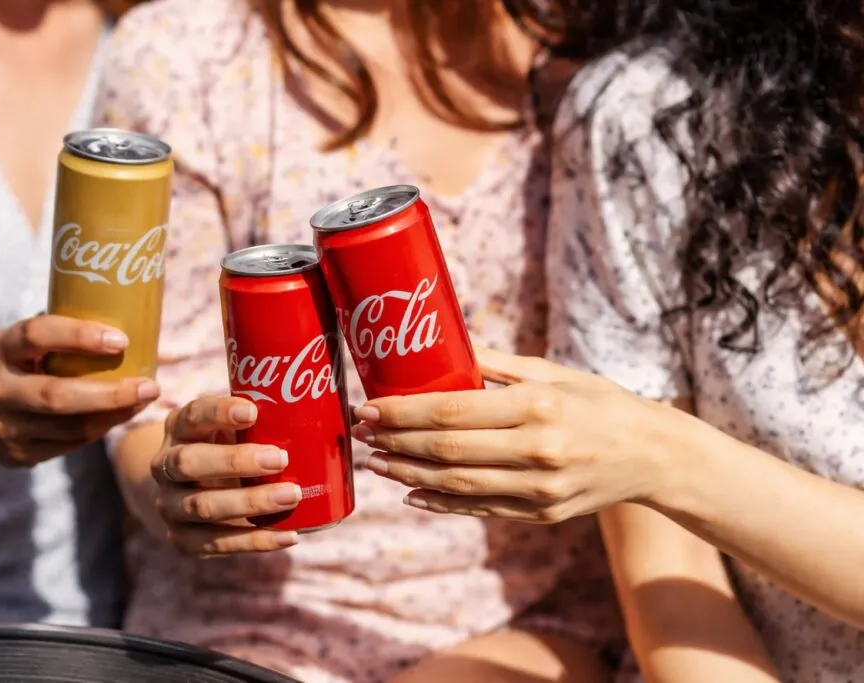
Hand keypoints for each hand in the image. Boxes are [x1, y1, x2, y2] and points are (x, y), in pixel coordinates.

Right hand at [0, 314, 160, 466]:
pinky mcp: (16, 454)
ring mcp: (2, 426)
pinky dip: (100, 430)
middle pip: (55, 395)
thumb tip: (132, 317)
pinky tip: (121, 416)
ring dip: (114, 415)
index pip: (36, 335)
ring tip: (143, 400)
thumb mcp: (26, 344)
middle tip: (150, 386)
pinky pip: (69, 445)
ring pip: (68, 426)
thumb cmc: (19, 366)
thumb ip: (62, 334)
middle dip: (110, 393)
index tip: (122, 340)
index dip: (80, 336)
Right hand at [152, 395, 302, 555]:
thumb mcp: (229, 428)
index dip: (219, 412)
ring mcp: (169, 505)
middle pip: (189, 463)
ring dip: (250, 503)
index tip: (253, 411)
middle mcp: (165, 466)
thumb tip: (324, 412)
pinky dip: (256, 541)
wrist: (183, 490)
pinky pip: (216, 544)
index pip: (193, 416)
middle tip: (280, 458)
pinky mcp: (182, 539)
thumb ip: (258, 420)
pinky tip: (289, 535)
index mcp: (179, 428)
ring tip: (292, 496)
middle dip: (236, 462)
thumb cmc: (223, 448)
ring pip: (203, 506)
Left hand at [351, 348, 690, 522]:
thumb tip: (446, 340)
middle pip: (446, 451)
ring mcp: (540, 489)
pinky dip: (441, 504)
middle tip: (361, 433)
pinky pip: (480, 510)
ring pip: (457, 486)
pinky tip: (412, 492)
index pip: (452, 412)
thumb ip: (497, 364)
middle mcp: (538, 451)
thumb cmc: (599, 403)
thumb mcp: (553, 372)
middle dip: (395, 442)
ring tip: (376, 462)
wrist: (654, 456)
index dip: (403, 413)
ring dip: (408, 475)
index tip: (370, 408)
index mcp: (538, 406)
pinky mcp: (542, 515)